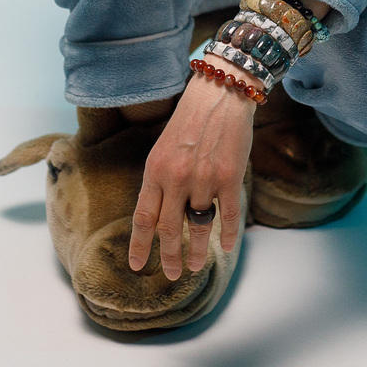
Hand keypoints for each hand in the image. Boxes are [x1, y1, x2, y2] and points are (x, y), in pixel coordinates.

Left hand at [127, 59, 257, 279]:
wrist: (220, 92)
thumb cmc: (190, 120)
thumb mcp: (163, 149)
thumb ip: (160, 180)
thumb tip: (157, 216)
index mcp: (155, 170)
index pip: (143, 218)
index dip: (139, 245)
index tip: (136, 265)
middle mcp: (176, 178)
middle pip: (169, 230)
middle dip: (168, 257)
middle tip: (171, 274)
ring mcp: (204, 179)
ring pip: (198, 226)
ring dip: (196, 251)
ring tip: (194, 266)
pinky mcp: (230, 177)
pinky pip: (227, 215)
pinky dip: (226, 235)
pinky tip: (225, 247)